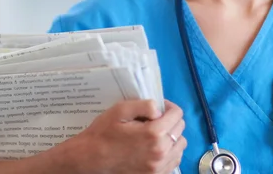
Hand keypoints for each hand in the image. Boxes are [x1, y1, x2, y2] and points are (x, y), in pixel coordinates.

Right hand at [64, 99, 186, 173]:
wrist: (92, 159)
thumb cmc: (104, 132)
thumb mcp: (120, 110)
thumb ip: (144, 105)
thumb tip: (159, 109)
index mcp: (154, 133)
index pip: (177, 115)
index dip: (168, 107)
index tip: (159, 107)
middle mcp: (161, 151)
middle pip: (180, 129)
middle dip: (170, 120)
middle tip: (155, 119)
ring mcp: (160, 166)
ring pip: (180, 146)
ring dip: (172, 136)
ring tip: (156, 134)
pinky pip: (174, 160)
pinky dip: (170, 151)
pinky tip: (156, 147)